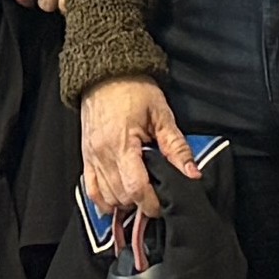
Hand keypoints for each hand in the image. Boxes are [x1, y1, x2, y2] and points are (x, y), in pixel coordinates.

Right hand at [77, 76, 196, 216]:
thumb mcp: (162, 115)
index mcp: (122, 144)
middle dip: (141, 204)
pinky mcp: (86, 158)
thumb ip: (177, 148)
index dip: (153, 203)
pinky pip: (92, 191)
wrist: (106, 74)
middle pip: (121, 197)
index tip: (166, 203)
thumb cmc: (134, 90)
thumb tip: (193, 174)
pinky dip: (105, 201)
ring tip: (141, 194)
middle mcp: (103, 155)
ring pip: (107, 198)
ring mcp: (91, 158)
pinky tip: (119, 201)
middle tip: (157, 196)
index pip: (136, 188)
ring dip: (125, 203)